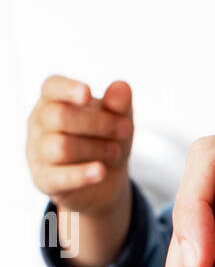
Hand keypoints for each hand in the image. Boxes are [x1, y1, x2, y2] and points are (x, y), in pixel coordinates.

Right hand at [27, 75, 133, 212]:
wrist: (105, 180)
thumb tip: (122, 86)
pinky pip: (59, 176)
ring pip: (61, 146)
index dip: (67, 89)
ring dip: (96, 149)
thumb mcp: (118, 120)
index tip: (87, 93)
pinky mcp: (43, 179)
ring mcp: (37, 152)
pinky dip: (82, 174)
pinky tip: (101, 172)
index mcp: (53, 100)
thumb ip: (119, 104)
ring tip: (115, 153)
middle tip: (124, 130)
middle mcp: (39, 123)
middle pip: (60, 116)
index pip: (51, 87)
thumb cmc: (105, 139)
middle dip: (98, 123)